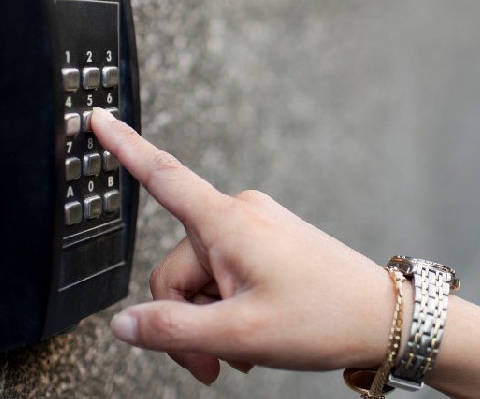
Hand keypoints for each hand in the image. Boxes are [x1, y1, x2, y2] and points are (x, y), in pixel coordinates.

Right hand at [91, 108, 396, 383]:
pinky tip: (250, 336)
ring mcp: (257, 229)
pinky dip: (229, 309)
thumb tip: (124, 324)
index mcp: (229, 223)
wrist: (383, 316)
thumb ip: (172, 330)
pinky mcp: (269, 243)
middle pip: (176, 269)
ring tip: (241, 351)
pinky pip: (227, 275)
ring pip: (201, 279)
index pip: (163, 176)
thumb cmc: (325, 316)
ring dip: (210, 321)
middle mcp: (241, 215)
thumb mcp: (240, 334)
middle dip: (184, 321)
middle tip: (210, 363)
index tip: (96, 118)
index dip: (123, 147)